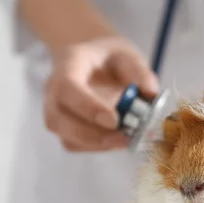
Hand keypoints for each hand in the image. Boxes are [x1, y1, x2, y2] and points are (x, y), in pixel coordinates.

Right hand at [44, 36, 158, 151]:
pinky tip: (116, 140)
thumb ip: (139, 71)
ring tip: (125, 139)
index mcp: (68, 64)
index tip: (114, 121)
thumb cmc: (108, 57)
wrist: (92, 60)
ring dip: (97, 144)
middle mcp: (54, 89)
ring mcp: (55, 110)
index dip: (88, 107)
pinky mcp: (64, 127)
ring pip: (65, 136)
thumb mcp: (127, 55)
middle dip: (92, 134)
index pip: (67, 87)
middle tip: (124, 137)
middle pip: (58, 118)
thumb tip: (150, 93)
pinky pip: (74, 144)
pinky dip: (96, 147)